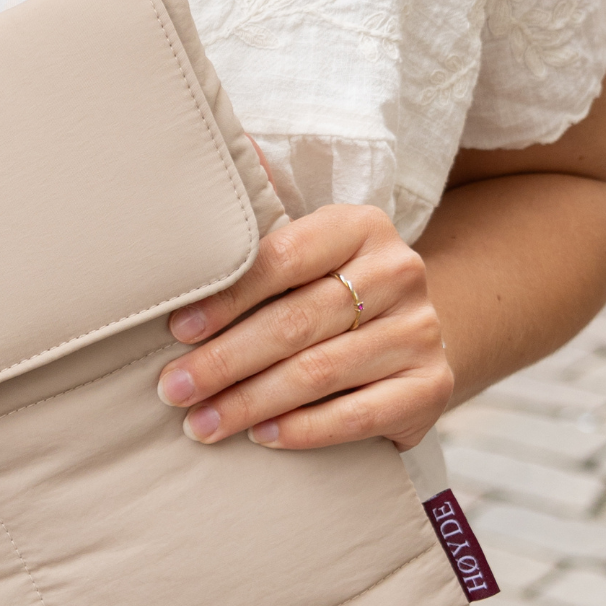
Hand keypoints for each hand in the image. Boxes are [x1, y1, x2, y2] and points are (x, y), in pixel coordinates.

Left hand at [155, 203, 452, 451]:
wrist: (408, 341)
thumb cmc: (330, 296)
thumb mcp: (304, 256)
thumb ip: (259, 231)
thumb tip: (201, 168)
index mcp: (360, 227)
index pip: (283, 258)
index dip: (226, 298)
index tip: (177, 331)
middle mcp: (398, 272)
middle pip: (296, 321)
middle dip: (225, 361)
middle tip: (174, 390)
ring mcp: (419, 331)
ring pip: (319, 371)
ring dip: (250, 402)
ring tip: (202, 423)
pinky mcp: (431, 387)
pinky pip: (358, 415)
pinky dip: (304, 429)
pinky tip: (261, 437)